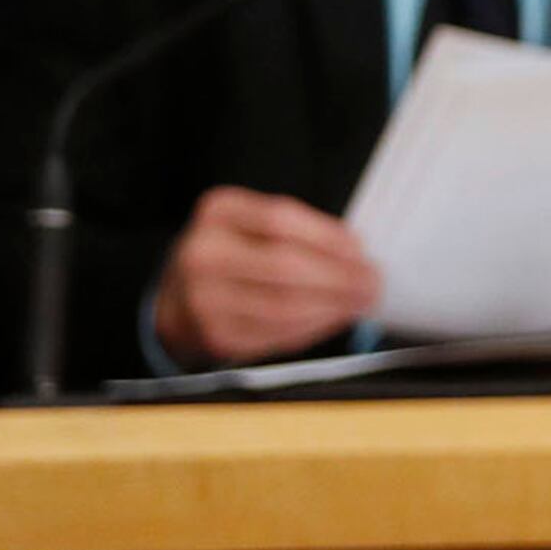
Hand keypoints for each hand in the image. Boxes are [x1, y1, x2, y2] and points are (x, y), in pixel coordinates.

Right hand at [156, 187, 382, 367]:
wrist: (177, 300)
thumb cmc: (233, 255)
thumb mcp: (251, 225)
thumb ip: (297, 231)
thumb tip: (357, 256)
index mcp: (217, 213)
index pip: (281, 220)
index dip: (329, 237)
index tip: (362, 250)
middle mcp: (202, 253)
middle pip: (285, 265)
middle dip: (340, 277)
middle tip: (373, 283)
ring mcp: (203, 299)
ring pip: (284, 305)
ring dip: (334, 307)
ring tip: (360, 303)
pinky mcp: (215, 336)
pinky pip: (277, 334)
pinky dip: (314, 327)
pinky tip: (333, 318)